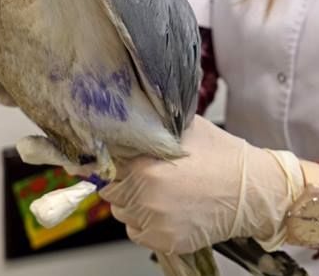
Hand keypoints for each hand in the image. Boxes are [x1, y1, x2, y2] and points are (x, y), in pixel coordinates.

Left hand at [99, 116, 304, 254]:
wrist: (255, 192)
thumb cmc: (223, 158)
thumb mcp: (185, 130)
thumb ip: (153, 129)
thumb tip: (129, 122)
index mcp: (144, 168)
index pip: (108, 167)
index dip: (116, 162)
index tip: (123, 161)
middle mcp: (145, 198)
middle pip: (111, 191)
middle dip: (122, 182)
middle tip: (142, 177)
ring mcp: (155, 222)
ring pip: (121, 212)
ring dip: (130, 203)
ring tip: (155, 193)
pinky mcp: (166, 241)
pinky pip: (136, 232)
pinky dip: (143, 223)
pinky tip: (161, 210)